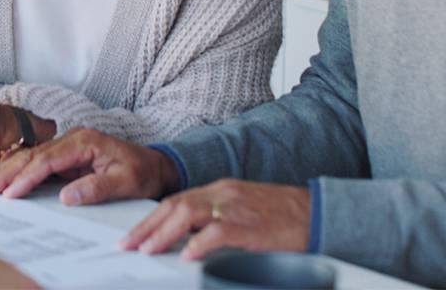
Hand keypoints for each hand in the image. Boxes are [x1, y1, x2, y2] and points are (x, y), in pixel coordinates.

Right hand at [0, 127, 179, 204]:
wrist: (155, 166)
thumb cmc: (142, 172)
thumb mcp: (126, 182)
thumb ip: (97, 188)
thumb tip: (65, 196)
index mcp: (85, 140)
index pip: (49, 159)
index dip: (28, 177)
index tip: (10, 194)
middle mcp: (72, 138)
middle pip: (32, 154)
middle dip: (6, 172)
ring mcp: (67, 146)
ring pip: (30, 157)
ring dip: (6, 172)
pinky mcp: (65, 156)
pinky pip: (36, 163)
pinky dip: (17, 172)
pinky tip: (2, 183)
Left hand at [119, 180, 309, 259]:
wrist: (317, 212)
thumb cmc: (282, 217)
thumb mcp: (243, 212)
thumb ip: (216, 221)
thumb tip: (188, 241)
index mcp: (219, 190)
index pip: (176, 200)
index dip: (151, 218)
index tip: (134, 235)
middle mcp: (222, 194)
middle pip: (174, 205)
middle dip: (147, 226)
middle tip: (128, 244)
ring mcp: (235, 207)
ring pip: (188, 214)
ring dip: (163, 233)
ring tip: (147, 249)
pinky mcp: (250, 225)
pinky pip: (218, 232)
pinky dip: (199, 244)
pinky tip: (187, 256)